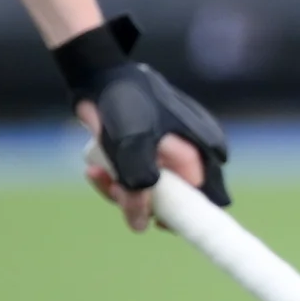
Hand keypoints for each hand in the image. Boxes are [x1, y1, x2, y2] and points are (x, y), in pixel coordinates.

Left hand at [76, 115, 217, 231]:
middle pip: (172, 202)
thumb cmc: (123, 102)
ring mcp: (163, 157)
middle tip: (117, 190)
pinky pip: (133, 181)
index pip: (204, 200)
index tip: (154, 219)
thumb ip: (138, 191)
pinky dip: (114, 180)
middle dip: (141, 202)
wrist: (97, 74)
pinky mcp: (143, 156)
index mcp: (198, 154)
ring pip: (147, 194)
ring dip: (120, 191)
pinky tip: (94, 169)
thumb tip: (141, 226)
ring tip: (98, 174)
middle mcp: (185, 158)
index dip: (181, 215)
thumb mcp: (131, 147)